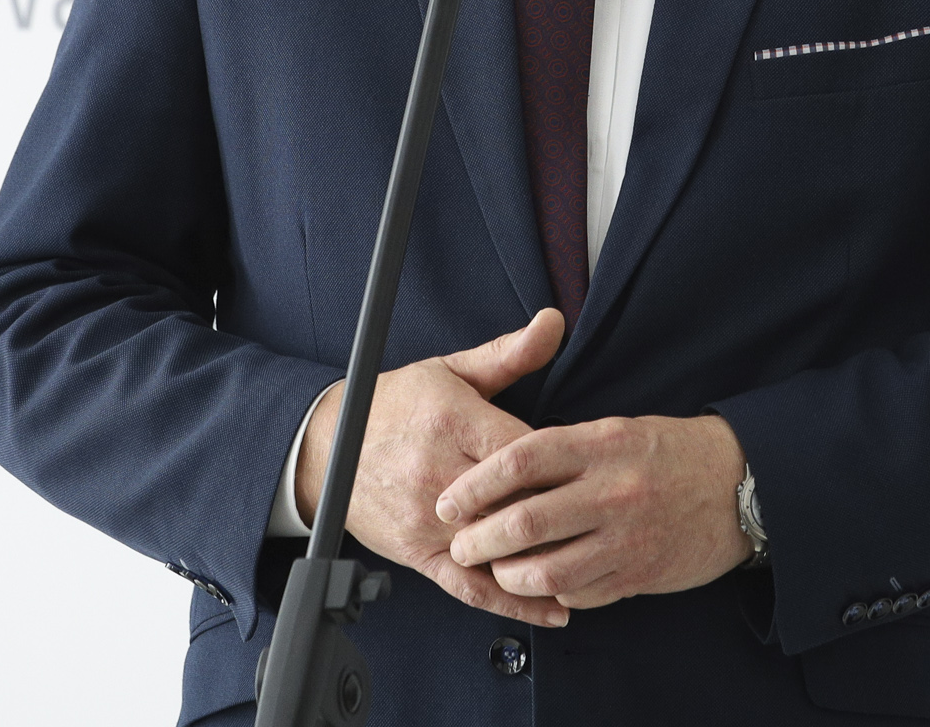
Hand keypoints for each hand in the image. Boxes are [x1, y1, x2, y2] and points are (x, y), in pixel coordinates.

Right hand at [294, 308, 572, 626]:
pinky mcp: (418, 554)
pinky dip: (514, 600)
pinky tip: (553, 605)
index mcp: (454, 422)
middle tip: (601, 519)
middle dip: (559, 512)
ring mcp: (427, 519)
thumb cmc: (397, 405)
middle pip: (516, 502)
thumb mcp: (452, 369)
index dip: (563, 463)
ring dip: (545, 557)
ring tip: (595, 563)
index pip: (526, 451)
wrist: (329, 446)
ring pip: (497, 546)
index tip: (590, 470)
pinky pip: (469, 586)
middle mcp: (439, 473)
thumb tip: (553, 323)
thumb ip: (509, 354)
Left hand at [436, 411, 750, 610]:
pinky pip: (579, 593)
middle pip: (524, 522)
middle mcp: (612, 491)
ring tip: (495, 570)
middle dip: (479, 539)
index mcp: (601, 444)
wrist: (740, 486)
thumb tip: (499, 469)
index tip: (449, 499)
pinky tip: (541, 583)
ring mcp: (626, 538)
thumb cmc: (668, 452)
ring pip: (547, 571)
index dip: (474, 484)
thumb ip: (563, 448)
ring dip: (509, 576)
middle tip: (459, 544)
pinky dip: (551, 592)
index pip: (519, 460)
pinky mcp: (638, 574)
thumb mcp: (617, 429)